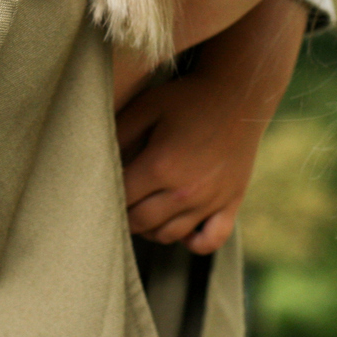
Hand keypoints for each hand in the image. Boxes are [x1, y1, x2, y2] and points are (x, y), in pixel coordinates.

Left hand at [118, 73, 270, 253]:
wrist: (239, 93)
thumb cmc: (188, 98)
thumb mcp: (147, 105)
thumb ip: (119, 134)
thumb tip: (96, 160)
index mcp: (160, 165)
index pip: (121, 198)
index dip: (105, 195)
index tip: (100, 189)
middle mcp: (184, 190)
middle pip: (140, 222)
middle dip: (123, 215)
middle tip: (118, 202)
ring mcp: (210, 200)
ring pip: (169, 235)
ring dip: (150, 229)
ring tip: (142, 212)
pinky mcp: (231, 202)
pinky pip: (210, 241)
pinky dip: (192, 242)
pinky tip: (181, 228)